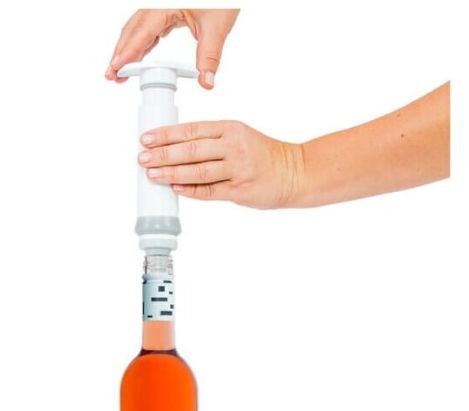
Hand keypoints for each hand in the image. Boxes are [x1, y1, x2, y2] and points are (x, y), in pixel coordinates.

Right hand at [105, 9, 238, 88]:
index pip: (141, 32)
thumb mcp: (216, 27)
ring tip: (122, 70)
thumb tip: (206, 82)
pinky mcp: (169, 10)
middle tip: (112, 75)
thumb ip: (210, 56)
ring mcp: (162, 7)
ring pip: (139, 29)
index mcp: (164, 5)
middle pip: (133, 31)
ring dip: (130, 49)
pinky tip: (140, 56)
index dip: (128, 52)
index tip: (117, 68)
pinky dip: (143, 43)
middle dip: (121, 54)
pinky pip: (150, 28)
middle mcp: (158, 5)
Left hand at [138, 121, 304, 208]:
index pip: (192, 129)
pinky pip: (210, 191)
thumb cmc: (264, 155)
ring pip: (198, 171)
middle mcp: (233, 146)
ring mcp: (238, 169)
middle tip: (142, 158)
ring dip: (171, 173)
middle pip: (191, 150)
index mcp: (230, 128)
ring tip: (152, 174)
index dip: (167, 135)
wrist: (295, 172)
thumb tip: (175, 151)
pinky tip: (176, 188)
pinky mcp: (240, 190)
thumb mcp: (240, 137)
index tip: (146, 138)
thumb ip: (212, 142)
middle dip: (163, 155)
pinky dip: (191, 190)